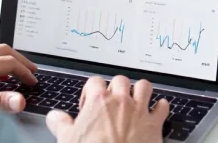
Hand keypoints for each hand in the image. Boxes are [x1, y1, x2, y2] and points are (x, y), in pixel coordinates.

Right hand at [46, 76, 169, 142]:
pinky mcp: (154, 123)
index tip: (90, 102)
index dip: (91, 91)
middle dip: (116, 89)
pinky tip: (156, 111)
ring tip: (135, 100)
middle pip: (120, 80)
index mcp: (99, 101)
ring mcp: (139, 110)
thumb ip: (60, 124)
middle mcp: (121, 101)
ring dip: (140, 91)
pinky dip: (160, 107)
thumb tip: (54, 117)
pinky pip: (162, 106)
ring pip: (144, 86)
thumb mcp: (68, 139)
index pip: (95, 81)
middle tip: (112, 102)